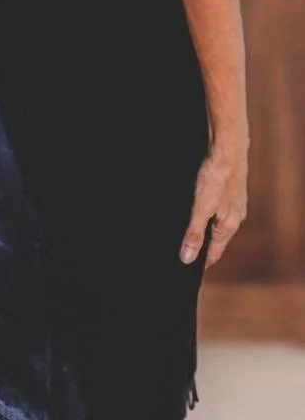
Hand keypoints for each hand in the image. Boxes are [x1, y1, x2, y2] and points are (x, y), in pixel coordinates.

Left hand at [181, 143, 247, 267]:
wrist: (228, 149)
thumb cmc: (214, 177)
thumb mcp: (201, 207)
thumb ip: (194, 233)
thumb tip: (187, 259)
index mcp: (228, 226)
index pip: (214, 252)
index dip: (202, 262)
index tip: (190, 271)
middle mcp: (234, 217)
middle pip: (217, 238)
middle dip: (203, 245)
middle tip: (186, 252)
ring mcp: (233, 203)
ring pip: (217, 223)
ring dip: (205, 229)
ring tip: (189, 232)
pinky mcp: (229, 191)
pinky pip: (217, 208)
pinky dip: (207, 213)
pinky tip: (198, 208)